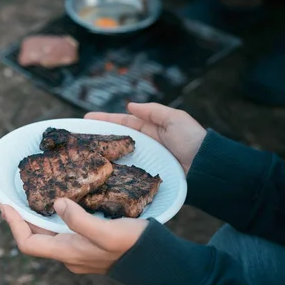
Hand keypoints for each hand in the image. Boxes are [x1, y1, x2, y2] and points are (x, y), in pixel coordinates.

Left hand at [0, 197, 146, 274]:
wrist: (156, 263)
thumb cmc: (133, 246)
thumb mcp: (106, 232)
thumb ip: (80, 220)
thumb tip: (56, 204)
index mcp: (67, 251)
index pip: (27, 243)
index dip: (13, 224)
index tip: (4, 204)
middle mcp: (67, 254)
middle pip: (33, 238)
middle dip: (15, 218)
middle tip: (2, 199)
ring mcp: (77, 251)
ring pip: (46, 234)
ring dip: (30, 218)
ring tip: (19, 201)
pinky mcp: (87, 245)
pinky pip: (59, 232)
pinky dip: (48, 218)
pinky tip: (51, 206)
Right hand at [85, 102, 206, 173]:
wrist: (206, 167)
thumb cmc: (192, 140)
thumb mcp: (175, 118)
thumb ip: (153, 111)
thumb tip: (130, 106)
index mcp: (152, 129)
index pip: (123, 122)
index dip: (105, 120)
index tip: (86, 119)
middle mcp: (146, 145)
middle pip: (117, 140)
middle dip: (99, 137)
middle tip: (78, 136)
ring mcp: (145, 162)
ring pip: (118, 157)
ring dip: (102, 155)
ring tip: (83, 154)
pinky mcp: (146, 178)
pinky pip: (126, 173)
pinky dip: (113, 172)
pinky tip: (99, 172)